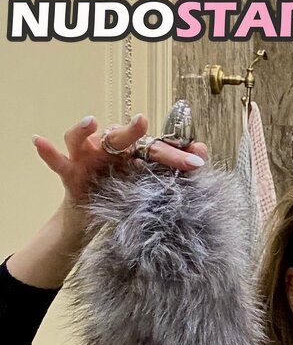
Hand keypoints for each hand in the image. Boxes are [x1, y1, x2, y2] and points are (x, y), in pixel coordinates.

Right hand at [32, 114, 208, 214]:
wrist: (95, 222)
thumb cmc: (124, 198)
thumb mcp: (151, 189)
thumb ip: (174, 172)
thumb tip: (202, 154)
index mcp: (133, 154)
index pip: (155, 149)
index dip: (176, 155)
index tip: (198, 162)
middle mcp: (109, 150)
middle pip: (121, 137)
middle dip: (134, 132)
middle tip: (143, 123)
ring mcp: (87, 159)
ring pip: (84, 138)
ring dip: (85, 129)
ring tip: (91, 122)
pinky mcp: (69, 173)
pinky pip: (57, 160)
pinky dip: (48, 151)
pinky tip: (39, 141)